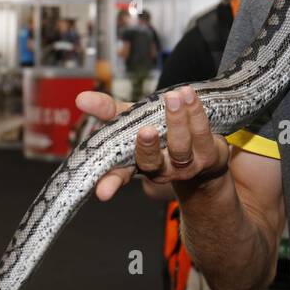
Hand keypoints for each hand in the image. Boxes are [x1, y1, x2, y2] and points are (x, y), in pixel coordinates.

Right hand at [74, 86, 227, 200]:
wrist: (204, 149)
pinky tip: (190, 97)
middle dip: (148, 147)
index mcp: (137, 164)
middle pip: (151, 162)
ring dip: (177, 120)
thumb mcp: (131, 121)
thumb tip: (80, 98)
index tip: (102, 192)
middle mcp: (160, 169)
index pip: (120, 175)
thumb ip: (107, 110)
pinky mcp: (209, 155)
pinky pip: (201, 133)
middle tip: (146, 129)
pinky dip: (195, 113)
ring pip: (180, 146)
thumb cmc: (161, 133)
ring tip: (174, 97)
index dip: (111, 183)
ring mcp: (186, 165)